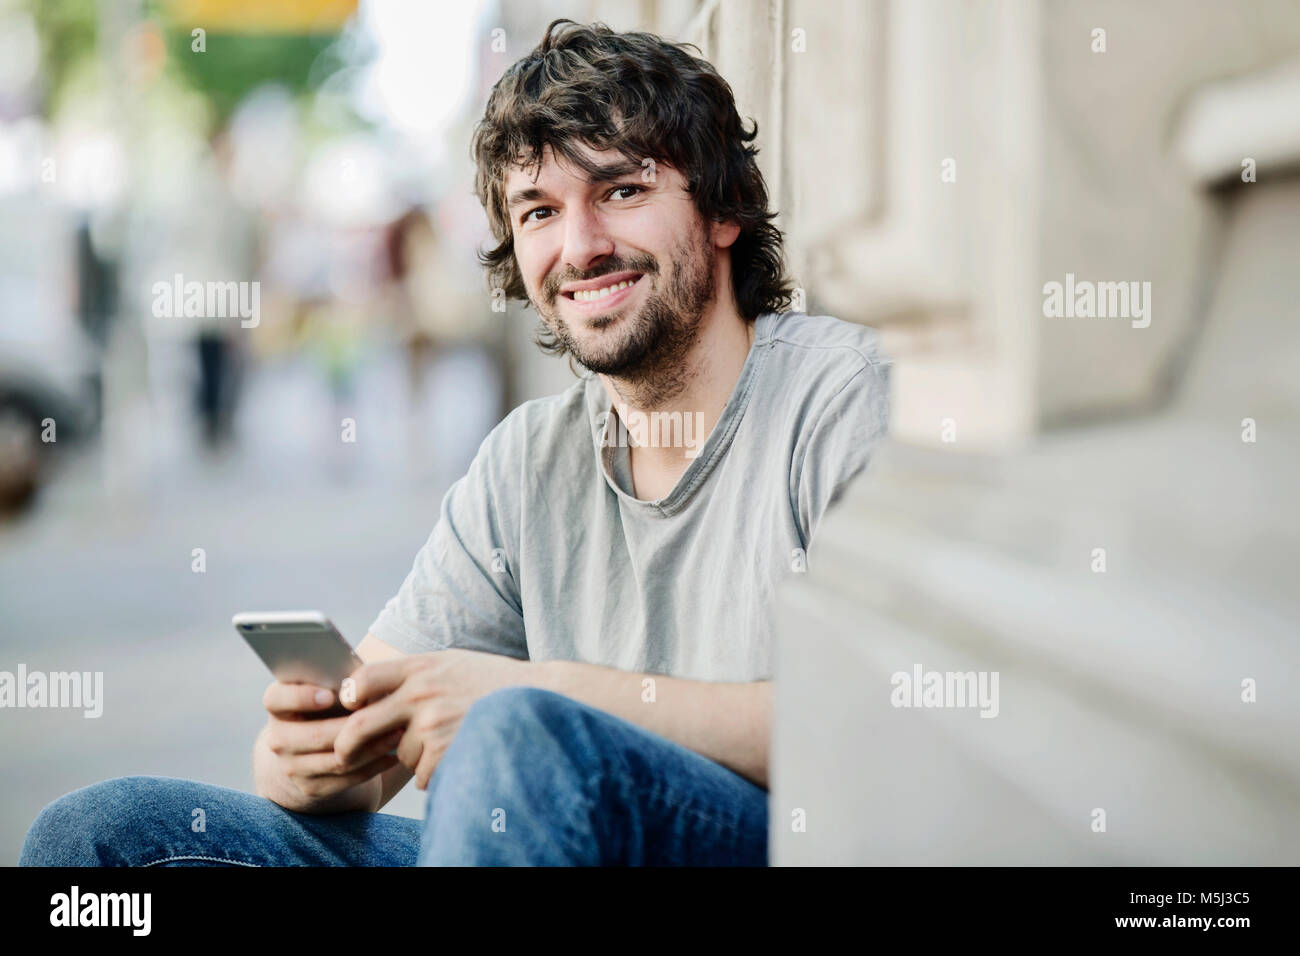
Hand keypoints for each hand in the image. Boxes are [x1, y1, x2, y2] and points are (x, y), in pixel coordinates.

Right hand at [261, 680, 404, 802]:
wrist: (317, 746)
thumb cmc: (334, 703)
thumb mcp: (331, 687)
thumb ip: (341, 679)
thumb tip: (366, 676)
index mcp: (278, 705)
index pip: (276, 699)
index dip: (300, 697)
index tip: (330, 695)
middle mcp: (278, 737)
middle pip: (314, 734)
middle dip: (354, 726)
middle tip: (388, 713)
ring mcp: (291, 766)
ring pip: (335, 759)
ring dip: (371, 747)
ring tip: (399, 733)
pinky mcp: (310, 787)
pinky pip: (345, 779)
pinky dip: (372, 767)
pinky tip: (393, 755)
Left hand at [333, 649, 529, 789]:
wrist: (540, 698)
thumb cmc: (494, 682)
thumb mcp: (452, 663)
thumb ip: (414, 675)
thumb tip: (367, 693)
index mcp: (420, 667)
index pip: (363, 680)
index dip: (348, 698)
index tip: (348, 709)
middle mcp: (421, 693)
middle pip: (361, 726)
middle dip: (347, 746)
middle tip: (345, 755)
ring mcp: (432, 724)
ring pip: (400, 756)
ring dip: (417, 757)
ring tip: (451, 739)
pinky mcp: (445, 752)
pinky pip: (422, 774)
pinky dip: (436, 771)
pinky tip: (460, 753)